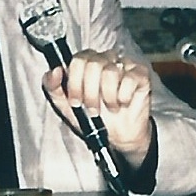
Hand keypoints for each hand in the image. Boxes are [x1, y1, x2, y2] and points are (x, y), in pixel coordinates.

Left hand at [45, 50, 156, 164]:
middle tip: (93, 109)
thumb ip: (53, 88)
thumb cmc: (94, 118)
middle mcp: (106, 59)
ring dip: (108, 97)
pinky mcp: (141, 74)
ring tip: (110, 107)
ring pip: (111, 72)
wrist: (118, 135)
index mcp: (86, 63)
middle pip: (93, 64)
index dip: (75, 82)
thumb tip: (54, 71)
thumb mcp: (66, 107)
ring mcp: (125, 64)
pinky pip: (130, 79)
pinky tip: (123, 103)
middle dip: (90, 92)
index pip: (78, 59)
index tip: (76, 102)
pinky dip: (123, 96)